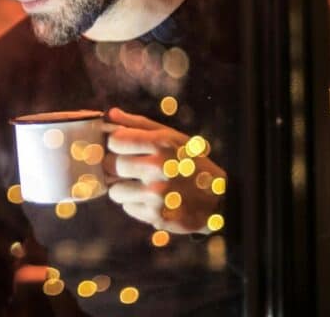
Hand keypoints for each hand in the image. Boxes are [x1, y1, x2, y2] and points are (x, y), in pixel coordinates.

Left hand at [102, 107, 225, 233]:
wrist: (219, 200)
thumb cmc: (190, 163)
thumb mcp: (172, 137)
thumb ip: (139, 124)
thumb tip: (110, 114)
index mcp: (162, 143)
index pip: (115, 141)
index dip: (116, 145)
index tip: (123, 148)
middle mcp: (158, 168)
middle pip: (110, 165)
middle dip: (117, 167)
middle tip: (132, 168)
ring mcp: (157, 194)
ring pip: (115, 191)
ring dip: (125, 189)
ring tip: (144, 186)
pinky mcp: (156, 215)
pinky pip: (128, 208)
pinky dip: (136, 204)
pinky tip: (153, 200)